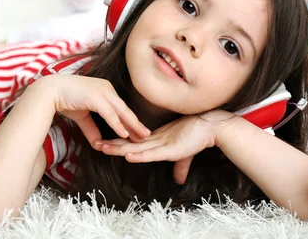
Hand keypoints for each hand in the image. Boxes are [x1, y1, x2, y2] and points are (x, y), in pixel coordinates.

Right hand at [32, 74, 150, 147]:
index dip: (130, 121)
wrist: (50, 91)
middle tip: (147, 135)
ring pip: (121, 111)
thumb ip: (91, 128)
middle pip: (125, 110)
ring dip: (132, 125)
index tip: (139, 132)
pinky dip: (118, 124)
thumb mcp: (82, 115)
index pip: (121, 108)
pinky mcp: (96, 97)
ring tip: (142, 136)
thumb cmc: (65, 100)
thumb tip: (98, 143)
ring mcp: (102, 91)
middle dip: (136, 124)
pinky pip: (110, 114)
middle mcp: (107, 89)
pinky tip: (125, 134)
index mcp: (105, 90)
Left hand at [96, 109, 236, 183]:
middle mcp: (155, 140)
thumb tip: (179, 180)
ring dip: (119, 148)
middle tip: (96, 144)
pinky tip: (128, 155)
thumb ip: (180, 168)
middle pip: (129, 144)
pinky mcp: (170, 149)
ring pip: (136, 147)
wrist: (212, 127)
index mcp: (157, 140)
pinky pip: (152, 153)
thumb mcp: (185, 156)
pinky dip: (140, 154)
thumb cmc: (198, 138)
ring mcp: (162, 144)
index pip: (133, 143)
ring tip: (104, 148)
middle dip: (113, 145)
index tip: (104, 144)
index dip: (119, 144)